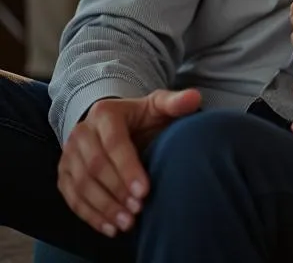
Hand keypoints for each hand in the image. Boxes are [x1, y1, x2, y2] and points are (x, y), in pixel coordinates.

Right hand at [57, 88, 200, 237]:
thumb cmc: (142, 116)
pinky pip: (72, 198)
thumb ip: (176, 103)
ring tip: (127, 223)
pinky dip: (89, 215)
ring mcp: (69, 154)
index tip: (145, 190)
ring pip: (81, 185)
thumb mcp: (158, 105)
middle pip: (94, 167)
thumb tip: (194, 99)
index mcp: (104, 113)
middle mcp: (81, 132)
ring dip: (103, 207)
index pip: (114, 143)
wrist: (116, 124)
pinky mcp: (64, 174)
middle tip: (138, 210)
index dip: (128, 168)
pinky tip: (109, 227)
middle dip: (117, 192)